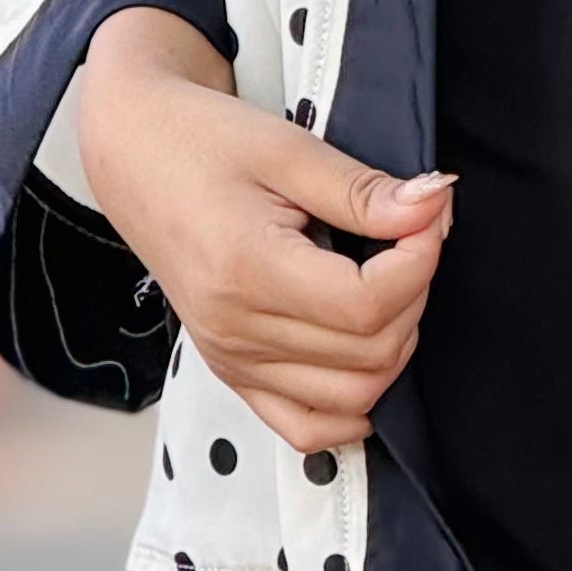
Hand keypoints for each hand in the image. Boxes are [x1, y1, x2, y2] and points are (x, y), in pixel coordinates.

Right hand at [78, 5, 454, 456]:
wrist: (136, 157)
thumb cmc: (202, 142)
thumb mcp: (287, 148)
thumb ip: (362, 189)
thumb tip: (435, 203)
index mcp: (246, 271)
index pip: (367, 305)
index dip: (420, 261)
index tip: (428, 215)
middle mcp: (235, 332)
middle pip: (369, 354)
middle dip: (414, 293)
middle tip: (413, 235)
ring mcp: (232, 360)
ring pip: (351, 398)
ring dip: (393, 343)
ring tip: (389, 279)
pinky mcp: (233, 371)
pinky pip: (306, 428)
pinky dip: (351, 405)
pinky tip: (368, 354)